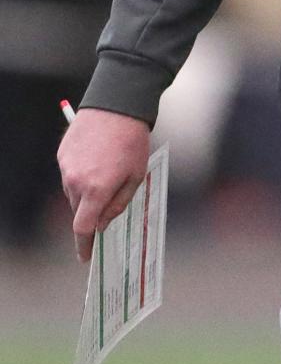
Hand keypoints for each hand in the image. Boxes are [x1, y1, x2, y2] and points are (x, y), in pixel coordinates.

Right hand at [58, 109, 151, 262]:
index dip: (84, 245)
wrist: (117, 106)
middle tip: (107, 205)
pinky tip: (97, 160)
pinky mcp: (62, 155)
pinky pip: (69, 175)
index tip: (87, 257)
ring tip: (107, 172)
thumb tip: (103, 224)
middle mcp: (76, 182)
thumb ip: (119, 204)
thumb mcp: (136, 175)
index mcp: (96, 189)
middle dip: (91, 214)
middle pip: (79, 211)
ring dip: (87, 193)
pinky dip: (81, 175)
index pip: (83, 228)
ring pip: (73, 193)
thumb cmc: (133, 141)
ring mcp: (66, 168)